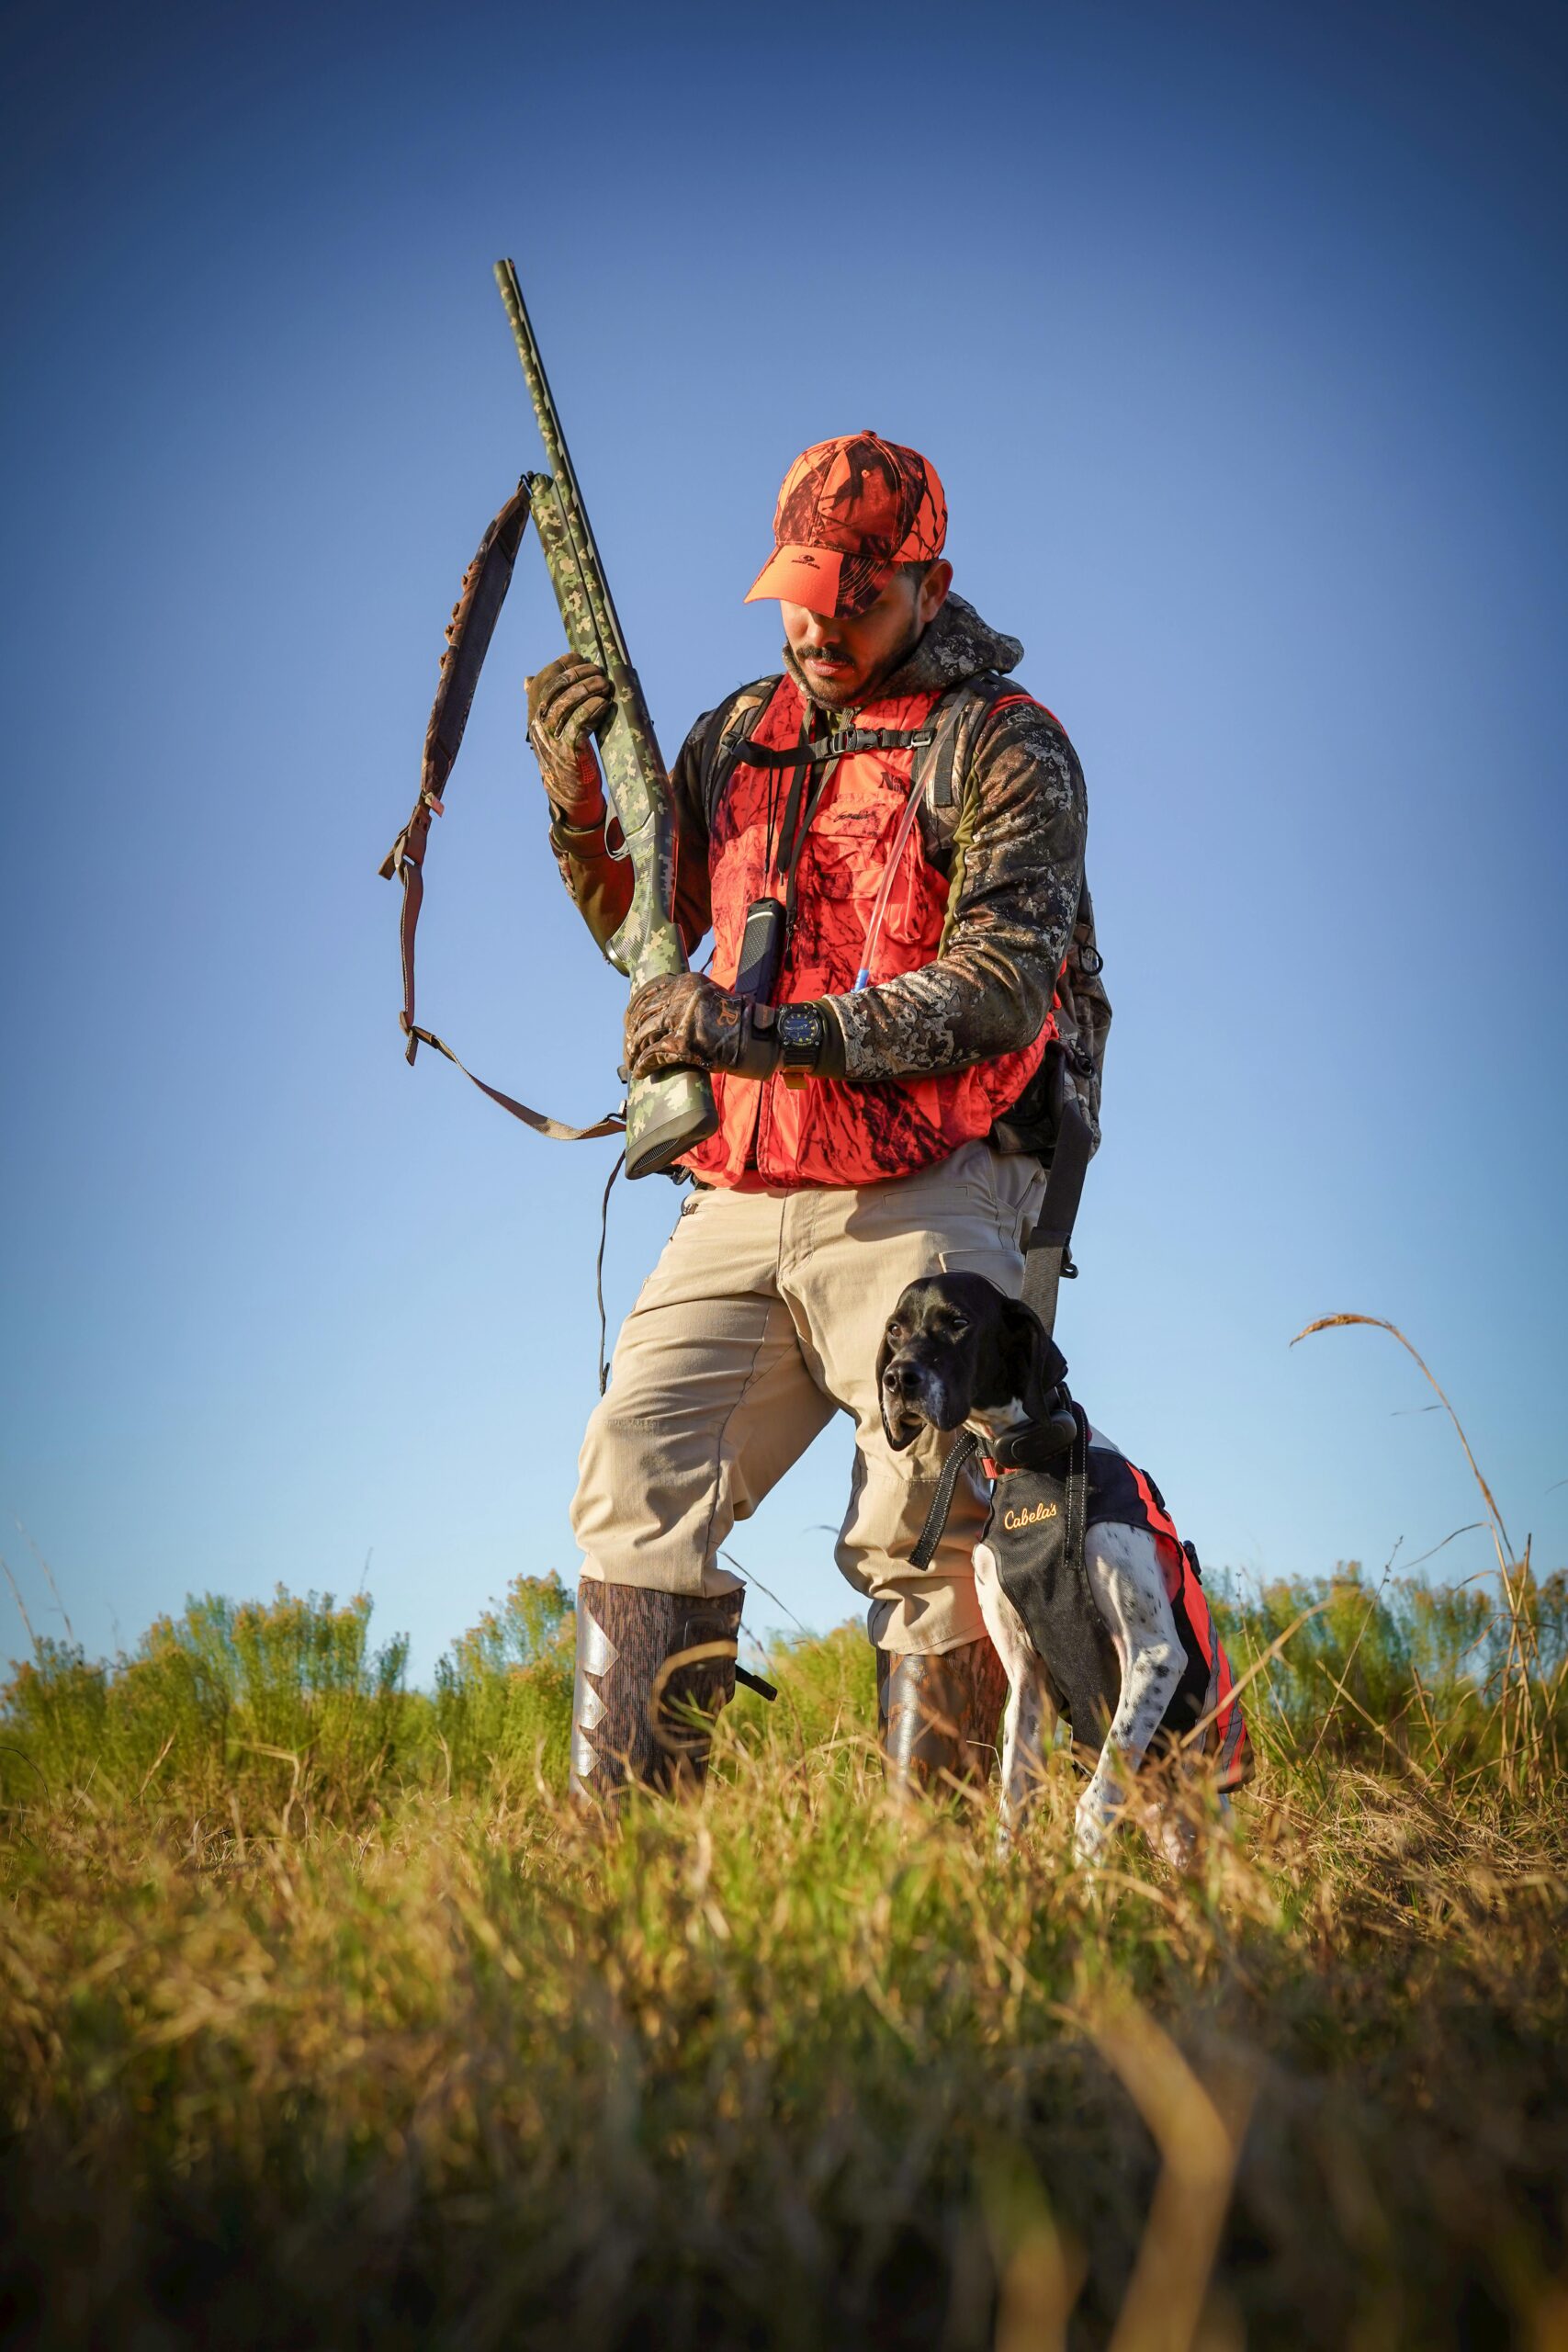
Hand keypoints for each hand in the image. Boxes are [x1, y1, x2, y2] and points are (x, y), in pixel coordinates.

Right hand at [525, 655, 612, 824]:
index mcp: (534, 715)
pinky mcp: (568, 750)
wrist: (569, 791)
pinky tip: (603, 703)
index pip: (542, 680)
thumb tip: (527, 679)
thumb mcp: (551, 727)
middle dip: (579, 674)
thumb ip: (544, 704)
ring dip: (588, 689)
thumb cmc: (564, 754)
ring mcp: (552, 738)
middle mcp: (539, 724)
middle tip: (598, 671)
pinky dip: (592, 708)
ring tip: (604, 684)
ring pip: (567, 702)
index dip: (561, 665)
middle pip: (556, 688)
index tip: (580, 659)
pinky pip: (579, 722)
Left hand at [625, 975, 780, 1080]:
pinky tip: (639, 1072)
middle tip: (629, 1045)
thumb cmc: (738, 1021)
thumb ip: (687, 998)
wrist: (757, 1038)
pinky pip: (652, 1054)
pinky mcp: (682, 1043)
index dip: (635, 1008)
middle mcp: (681, 996)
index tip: (629, 1020)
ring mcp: (680, 1018)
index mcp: (687, 982)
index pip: (649, 991)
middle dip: (632, 1031)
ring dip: (633, 1049)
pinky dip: (642, 1065)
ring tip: (631, 1060)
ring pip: (643, 1033)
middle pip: (643, 1013)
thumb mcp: (711, 996)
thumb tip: (662, 1010)